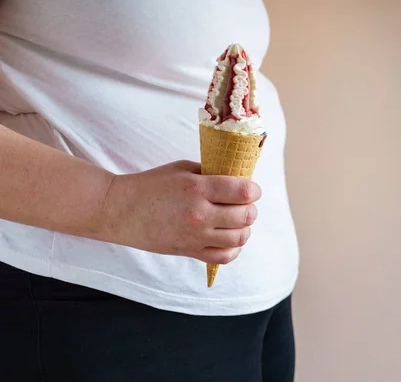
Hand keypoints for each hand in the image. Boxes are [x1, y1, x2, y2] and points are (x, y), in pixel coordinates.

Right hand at [100, 160, 260, 263]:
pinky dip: (233, 249)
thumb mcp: (182, 169)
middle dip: (251, 208)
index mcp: (198, 188)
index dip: (253, 190)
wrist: (121, 210)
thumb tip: (237, 179)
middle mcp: (200, 214)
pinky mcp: (190, 251)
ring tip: (238, 221)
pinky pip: (224, 257)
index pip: (242, 192)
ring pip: (239, 238)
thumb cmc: (151, 184)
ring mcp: (196, 236)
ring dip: (245, 228)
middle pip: (245, 216)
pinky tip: (229, 239)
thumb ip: (211, 174)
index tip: (251, 189)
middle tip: (245, 204)